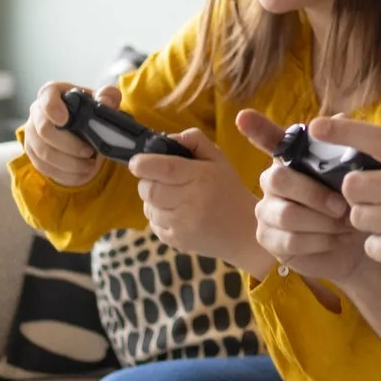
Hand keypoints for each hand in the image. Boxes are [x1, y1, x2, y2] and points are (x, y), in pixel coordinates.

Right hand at [23, 80, 109, 187]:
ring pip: (44, 153)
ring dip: (70, 163)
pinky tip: (83, 172)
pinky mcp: (33, 154)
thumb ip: (108, 95)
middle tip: (89, 151)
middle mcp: (37, 112)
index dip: (52, 108)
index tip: (64, 120)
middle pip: (44, 130)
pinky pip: (45, 168)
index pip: (47, 96)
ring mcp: (32, 134)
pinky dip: (66, 174)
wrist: (82, 127)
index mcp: (53, 93)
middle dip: (69, 144)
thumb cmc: (90, 109)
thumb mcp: (104, 99)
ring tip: (90, 165)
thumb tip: (105, 101)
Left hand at [129, 129, 265, 273]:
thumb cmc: (229, 190)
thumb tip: (166, 139)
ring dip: (152, 199)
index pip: (165, 169)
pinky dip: (158, 216)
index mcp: (201, 178)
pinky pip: (153, 224)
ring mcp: (182, 226)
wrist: (244, 231)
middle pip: (150, 190)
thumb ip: (194, 141)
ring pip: (148, 208)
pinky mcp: (176, 242)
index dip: (144, 164)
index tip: (136, 162)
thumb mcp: (219, 159)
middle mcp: (190, 203)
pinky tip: (175, 212)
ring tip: (171, 196)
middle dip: (146, 181)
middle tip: (157, 178)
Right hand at [240, 109, 369, 284]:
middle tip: (343, 206)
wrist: (354, 244)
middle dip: (316, 194)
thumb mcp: (356, 176)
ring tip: (345, 225)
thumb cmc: (351, 203)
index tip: (243, 117)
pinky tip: (335, 239)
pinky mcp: (268, 239)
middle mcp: (271, 180)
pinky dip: (320, 241)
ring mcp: (265, 210)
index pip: (266, 137)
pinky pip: (290, 240)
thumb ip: (345, 149)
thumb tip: (340, 118)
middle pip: (279, 179)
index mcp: (290, 158)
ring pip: (287, 215)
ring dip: (323, 222)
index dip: (255, 127)